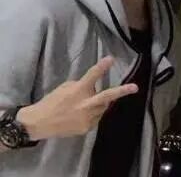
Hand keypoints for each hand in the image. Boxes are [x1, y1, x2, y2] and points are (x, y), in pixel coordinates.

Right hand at [16, 56, 137, 140]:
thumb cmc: (52, 101)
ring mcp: (87, 117)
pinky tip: (81, 114)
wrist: (39, 123)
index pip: (92, 76)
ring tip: (86, 104)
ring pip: (103, 108)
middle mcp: (85, 104)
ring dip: (100, 104)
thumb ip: (82, 86)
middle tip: (135, 87)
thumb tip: (94, 87)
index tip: (111, 59)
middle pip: (107, 96)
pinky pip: (97, 118)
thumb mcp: (65, 88)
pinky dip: (93, 114)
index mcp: (78, 91)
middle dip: (122, 91)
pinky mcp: (87, 128)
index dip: (102, 67)